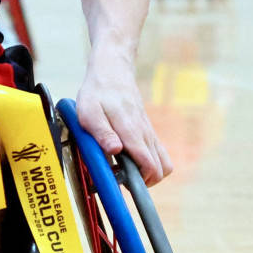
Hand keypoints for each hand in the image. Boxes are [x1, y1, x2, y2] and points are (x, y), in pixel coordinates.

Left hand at [74, 54, 172, 184]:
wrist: (113, 71)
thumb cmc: (98, 93)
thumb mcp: (89, 112)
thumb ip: (102, 132)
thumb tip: (115, 150)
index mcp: (131, 131)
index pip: (150, 166)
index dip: (140, 182)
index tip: (122, 182)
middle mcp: (145, 133)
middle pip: (161, 169)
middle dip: (145, 181)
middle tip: (123, 177)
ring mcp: (148, 132)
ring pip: (163, 162)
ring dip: (149, 172)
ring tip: (126, 169)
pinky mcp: (147, 130)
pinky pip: (157, 152)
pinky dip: (148, 161)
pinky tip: (128, 157)